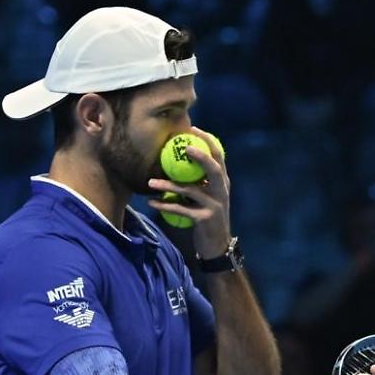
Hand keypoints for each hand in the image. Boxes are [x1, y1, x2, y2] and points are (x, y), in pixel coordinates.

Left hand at [147, 126, 231, 259]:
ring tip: (151, 181)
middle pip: (213, 168)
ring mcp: (214, 205)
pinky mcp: (205, 219)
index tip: (193, 129)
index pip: (219, 156)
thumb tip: (179, 162)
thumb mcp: (208, 197)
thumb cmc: (208, 217)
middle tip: (183, 147)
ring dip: (169, 184)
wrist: (217, 245)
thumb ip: (200, 181)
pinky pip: (181, 209)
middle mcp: (221, 191)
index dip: (207, 141)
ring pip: (191, 190)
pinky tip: (151, 201)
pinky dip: (165, 205)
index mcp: (222, 182)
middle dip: (200, 156)